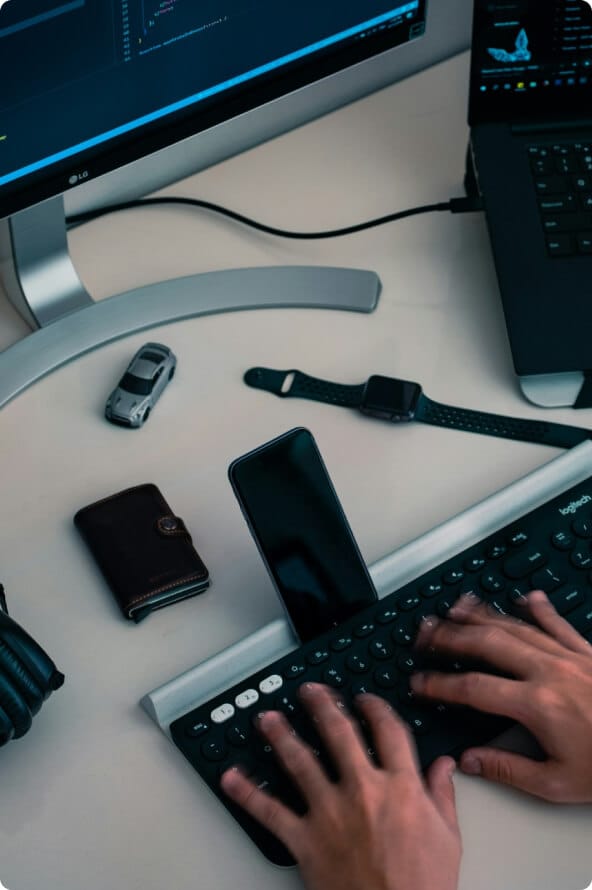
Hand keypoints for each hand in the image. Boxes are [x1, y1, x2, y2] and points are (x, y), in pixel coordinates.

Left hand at [221, 683, 460, 889]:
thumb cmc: (422, 888)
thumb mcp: (448, 839)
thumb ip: (443, 796)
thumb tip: (444, 766)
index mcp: (401, 787)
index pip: (387, 730)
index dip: (375, 708)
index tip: (365, 700)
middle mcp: (363, 791)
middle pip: (338, 732)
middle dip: (322, 704)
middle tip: (310, 691)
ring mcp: (330, 813)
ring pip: (299, 761)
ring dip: (280, 735)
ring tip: (268, 717)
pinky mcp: (305, 840)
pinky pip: (270, 811)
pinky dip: (246, 792)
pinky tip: (231, 777)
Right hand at [411, 590, 591, 802]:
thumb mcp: (558, 784)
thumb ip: (509, 769)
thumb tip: (471, 761)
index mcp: (536, 705)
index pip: (472, 689)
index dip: (439, 684)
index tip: (420, 683)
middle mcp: (548, 672)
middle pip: (486, 644)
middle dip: (449, 637)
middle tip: (424, 634)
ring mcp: (568, 656)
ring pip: (514, 626)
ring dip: (481, 616)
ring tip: (454, 608)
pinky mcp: (588, 651)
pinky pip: (557, 623)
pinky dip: (539, 608)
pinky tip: (525, 597)